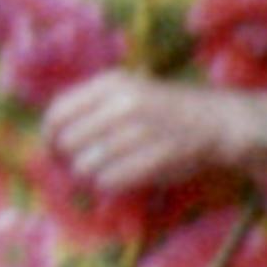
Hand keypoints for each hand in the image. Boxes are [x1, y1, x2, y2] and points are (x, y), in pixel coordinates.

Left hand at [41, 72, 266, 194]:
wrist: (217, 120)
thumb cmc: (163, 108)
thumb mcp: (125, 91)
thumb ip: (88, 108)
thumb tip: (48, 139)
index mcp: (111, 83)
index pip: (58, 112)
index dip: (48, 135)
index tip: (51, 149)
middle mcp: (123, 104)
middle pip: (68, 142)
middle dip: (69, 158)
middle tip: (81, 163)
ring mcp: (142, 131)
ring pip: (86, 165)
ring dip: (89, 173)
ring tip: (106, 168)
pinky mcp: (157, 157)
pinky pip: (110, 180)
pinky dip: (109, 183)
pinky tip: (120, 176)